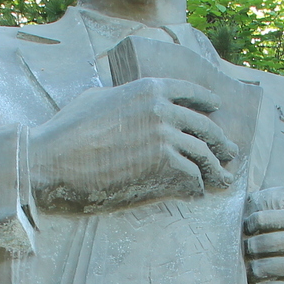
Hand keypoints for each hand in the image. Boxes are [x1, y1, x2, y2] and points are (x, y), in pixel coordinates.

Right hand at [28, 77, 236, 211]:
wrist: (53, 161)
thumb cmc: (65, 133)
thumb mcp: (97, 99)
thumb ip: (123, 98)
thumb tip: (130, 100)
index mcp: (149, 88)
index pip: (190, 92)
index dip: (206, 102)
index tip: (216, 110)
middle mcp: (164, 109)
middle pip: (204, 127)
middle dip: (220, 143)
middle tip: (230, 154)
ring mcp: (167, 137)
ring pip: (203, 156)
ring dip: (215, 171)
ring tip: (223, 181)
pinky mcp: (165, 166)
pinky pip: (192, 179)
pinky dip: (196, 189)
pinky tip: (196, 195)